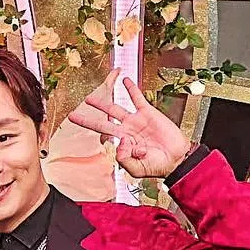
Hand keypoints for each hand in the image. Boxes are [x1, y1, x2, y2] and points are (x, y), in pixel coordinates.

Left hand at [68, 69, 192, 178]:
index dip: (98, 134)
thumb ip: (124, 158)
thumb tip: (119, 142)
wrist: (176, 159)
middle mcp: (126, 131)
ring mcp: (135, 121)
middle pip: (102, 122)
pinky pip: (137, 99)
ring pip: (115, 109)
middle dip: (87, 119)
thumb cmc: (157, 166)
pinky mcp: (148, 113)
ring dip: (102, 103)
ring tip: (90, 98)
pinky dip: (131, 89)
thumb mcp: (137, 169)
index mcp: (122, 144)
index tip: (97, 133)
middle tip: (73, 115)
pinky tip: (125, 81)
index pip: (104, 137)